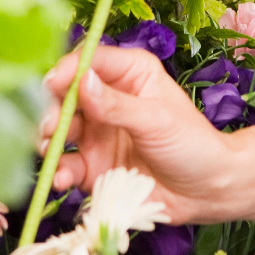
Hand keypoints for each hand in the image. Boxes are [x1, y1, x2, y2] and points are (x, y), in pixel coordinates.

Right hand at [38, 45, 247, 224]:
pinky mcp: (91, 166)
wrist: (206, 192)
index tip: (50, 84)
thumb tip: (81, 81)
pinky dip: (58, 170)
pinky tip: (62, 178)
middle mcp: (107, 99)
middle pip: (65, 95)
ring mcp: (97, 133)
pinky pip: (66, 164)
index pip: (90, 61)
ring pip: (59, 129)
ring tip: (50, 148)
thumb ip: (117, 105)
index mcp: (130, 73)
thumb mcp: (157, 120)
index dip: (67, 71)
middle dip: (51, 108)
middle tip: (48, 124)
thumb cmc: (192, 144)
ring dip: (48, 138)